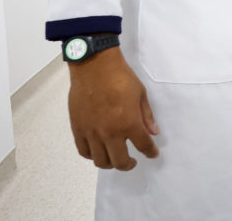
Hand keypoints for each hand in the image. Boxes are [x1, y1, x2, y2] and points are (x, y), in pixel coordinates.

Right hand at [67, 47, 159, 169]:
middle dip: (128, 165)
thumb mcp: (141, 94)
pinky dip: (92, 155)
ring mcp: (92, 133)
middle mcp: (110, 133)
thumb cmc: (121, 77)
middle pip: (120, 161)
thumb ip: (146, 116)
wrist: (94, 66)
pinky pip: (84, 151)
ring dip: (110, 163)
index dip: (150, 152)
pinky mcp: (78, 129)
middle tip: (132, 161)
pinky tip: (98, 151)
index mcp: (129, 124)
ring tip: (115, 158)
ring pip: (100, 161)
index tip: (152, 154)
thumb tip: (153, 132)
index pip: (143, 146)